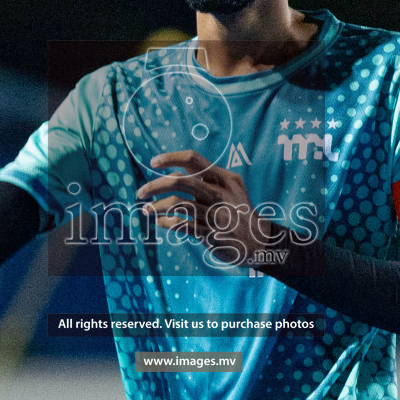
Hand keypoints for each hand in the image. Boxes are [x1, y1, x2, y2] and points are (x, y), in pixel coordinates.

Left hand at [136, 150, 286, 268]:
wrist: (259, 241)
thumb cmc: (239, 210)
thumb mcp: (232, 188)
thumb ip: (207, 178)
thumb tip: (173, 172)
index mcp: (223, 178)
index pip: (193, 159)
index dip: (170, 158)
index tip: (153, 162)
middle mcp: (219, 193)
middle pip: (180, 181)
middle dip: (155, 185)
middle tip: (140, 192)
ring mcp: (214, 214)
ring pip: (177, 204)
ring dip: (156, 207)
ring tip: (146, 210)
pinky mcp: (209, 233)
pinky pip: (180, 225)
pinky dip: (166, 222)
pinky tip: (161, 222)